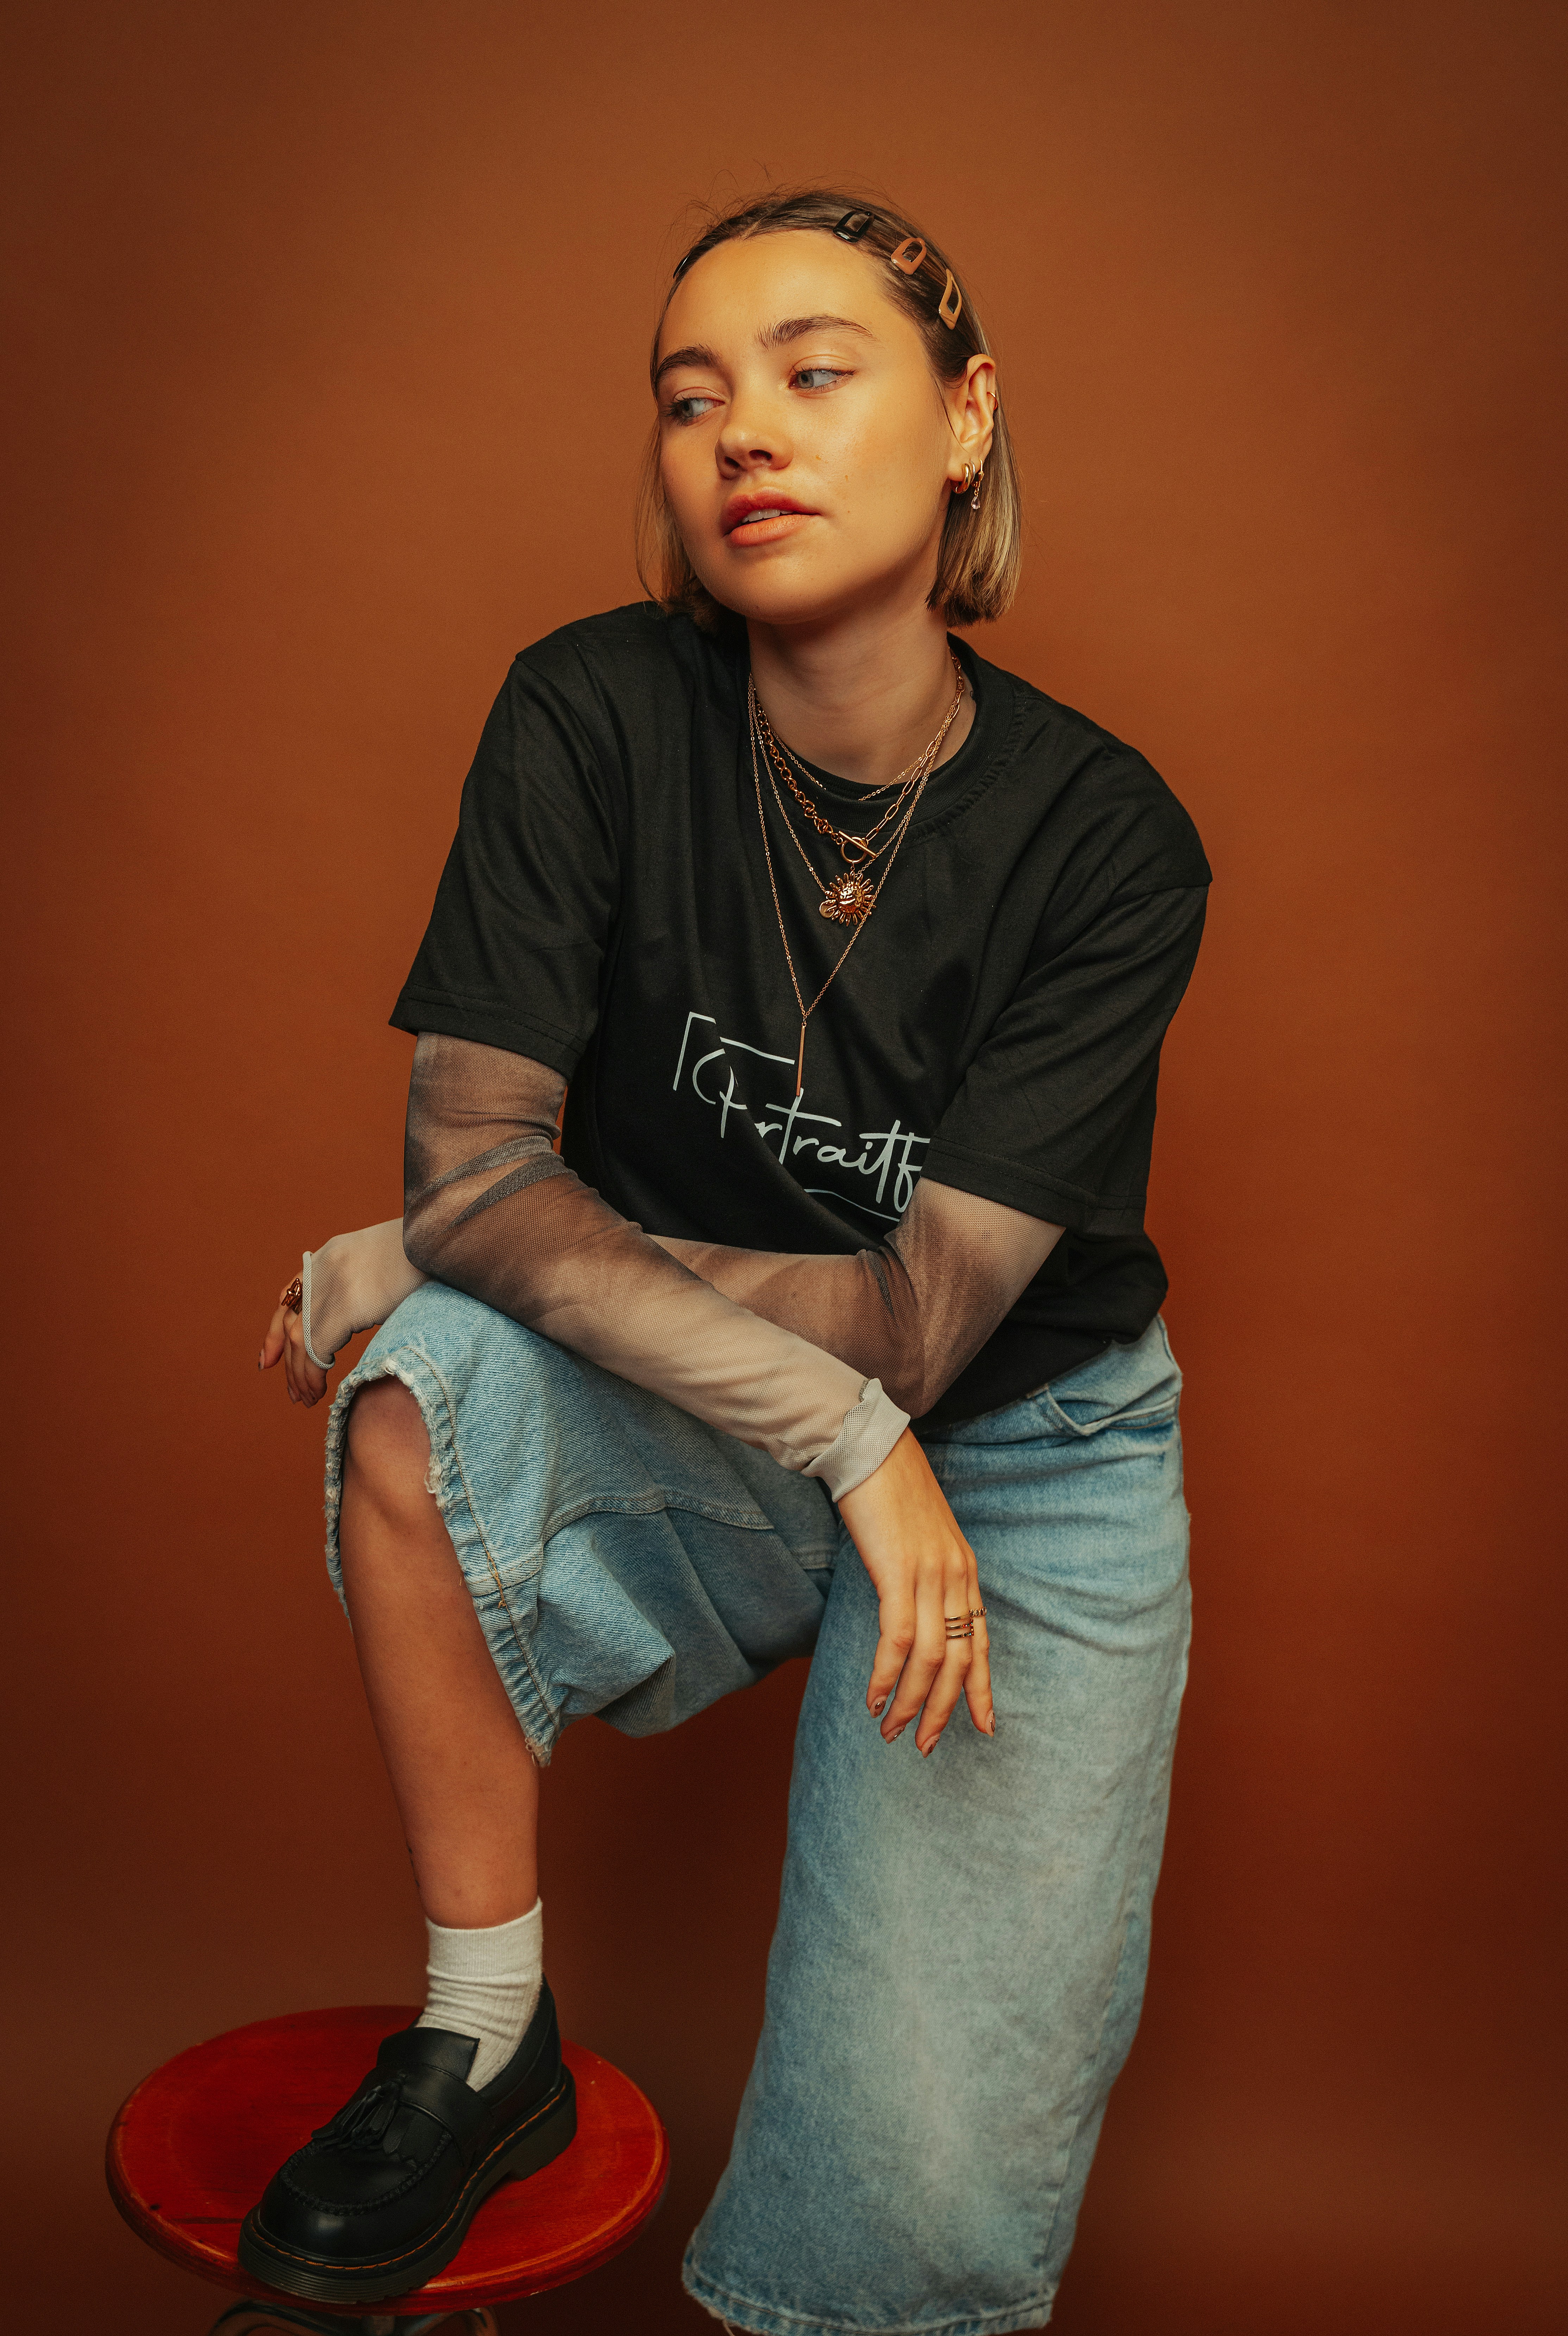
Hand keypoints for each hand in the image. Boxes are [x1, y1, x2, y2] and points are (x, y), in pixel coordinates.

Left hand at [258, 1222, 426, 1409]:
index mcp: (331, 1254)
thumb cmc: (429, 1254)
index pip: (290, 1296)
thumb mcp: (387, 1261)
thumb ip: (367, 1282)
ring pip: (299, 1340)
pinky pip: (316, 1349)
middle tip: (291, 1392)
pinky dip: (312, 1374)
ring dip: (299, 1374)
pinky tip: (319, 1390)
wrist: (441, 1238)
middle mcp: (323, 1268)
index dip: (275, 1330)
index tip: (270, 1358)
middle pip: (289, 1321)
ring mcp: (331, 1286)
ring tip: (306, 1399)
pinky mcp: (344, 1306)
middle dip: (285, 1360)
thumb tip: (369, 1308)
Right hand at [836, 1429, 992, 1754]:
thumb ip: (923, 1575)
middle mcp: (955, 1576)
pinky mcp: (899, 1572)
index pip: (982, 1641)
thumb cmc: (887, 1492)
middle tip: (924, 1745)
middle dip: (943, 1709)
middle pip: (959, 1660)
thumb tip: (911, 1610)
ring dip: (910, 1702)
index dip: (982, 1688)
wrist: (870, 1448)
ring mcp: (930, 1575)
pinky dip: (888, 1675)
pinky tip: (874, 1698)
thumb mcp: (918, 1538)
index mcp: (964, 1569)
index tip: (984, 1726)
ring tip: (891, 1730)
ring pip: (929, 1658)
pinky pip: (899, 1639)